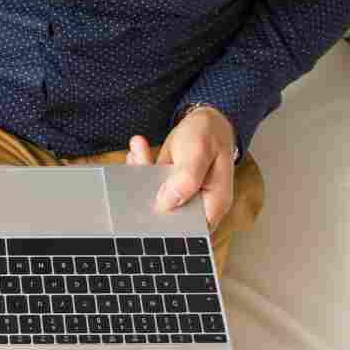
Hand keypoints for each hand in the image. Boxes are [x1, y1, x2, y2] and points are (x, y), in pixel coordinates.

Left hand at [125, 106, 235, 226]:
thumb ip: (187, 178)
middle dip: (147, 197)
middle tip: (136, 175)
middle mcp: (197, 204)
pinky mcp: (167, 186)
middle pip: (168, 216)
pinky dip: (141, 168)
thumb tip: (167, 203)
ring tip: (137, 153)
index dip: (170, 228)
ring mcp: (180, 196)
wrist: (205, 118)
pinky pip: (149, 183)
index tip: (148, 214)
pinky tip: (138, 150)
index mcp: (214, 203)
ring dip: (142, 176)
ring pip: (154, 198)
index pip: (192, 231)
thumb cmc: (210, 134)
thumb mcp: (200, 151)